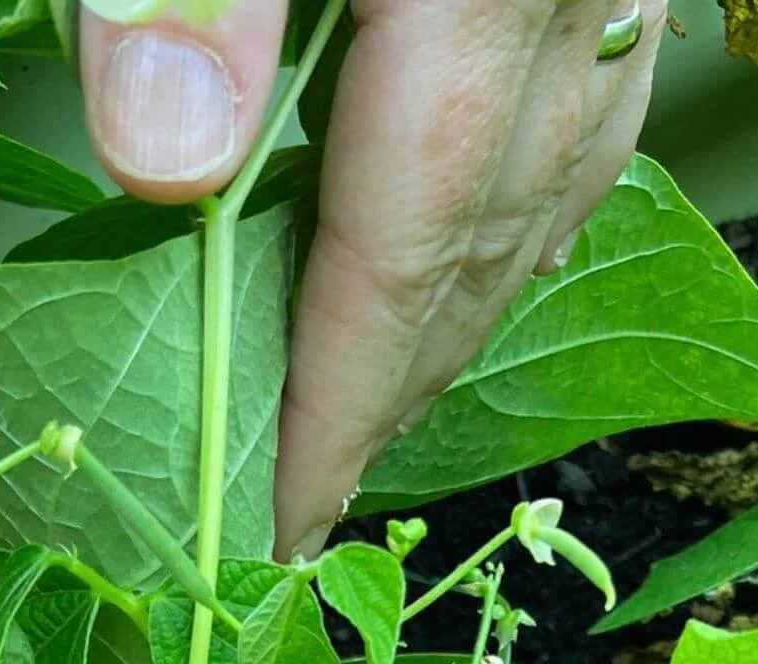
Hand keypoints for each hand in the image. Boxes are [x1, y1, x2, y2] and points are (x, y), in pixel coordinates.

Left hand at [79, 0, 665, 556]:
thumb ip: (203, 0)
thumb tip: (166, 166)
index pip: (398, 259)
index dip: (338, 411)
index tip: (289, 519)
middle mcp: (577, 8)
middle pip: (471, 259)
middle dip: (388, 398)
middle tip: (314, 492)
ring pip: (541, 210)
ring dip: (453, 328)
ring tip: (380, 409)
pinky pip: (591, 132)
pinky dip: (528, 221)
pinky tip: (497, 262)